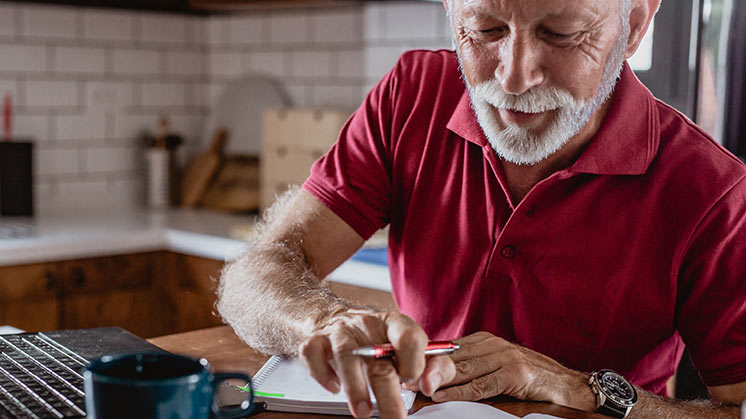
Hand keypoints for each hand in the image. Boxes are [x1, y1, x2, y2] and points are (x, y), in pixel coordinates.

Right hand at [298, 310, 428, 417]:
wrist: (337, 319)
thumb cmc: (378, 340)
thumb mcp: (410, 348)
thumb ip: (432, 366)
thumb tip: (430, 385)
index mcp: (395, 324)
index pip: (409, 337)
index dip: (414, 362)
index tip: (413, 382)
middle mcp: (367, 324)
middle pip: (378, 357)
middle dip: (388, 393)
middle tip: (395, 417)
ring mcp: (339, 331)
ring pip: (345, 354)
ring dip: (355, 387)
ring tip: (363, 412)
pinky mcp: (316, 340)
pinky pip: (313, 353)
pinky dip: (322, 373)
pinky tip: (334, 387)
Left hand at [405, 331, 596, 411]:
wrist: (570, 385)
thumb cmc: (530, 378)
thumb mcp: (496, 368)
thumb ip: (470, 368)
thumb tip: (435, 376)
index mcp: (484, 341)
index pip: (447, 347)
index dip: (423, 358)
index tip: (400, 365)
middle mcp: (492, 345)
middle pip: (451, 356)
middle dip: (424, 367)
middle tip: (400, 376)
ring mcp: (505, 357)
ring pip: (463, 369)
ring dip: (436, 378)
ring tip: (413, 385)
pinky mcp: (516, 374)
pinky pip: (481, 385)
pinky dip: (459, 391)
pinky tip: (440, 395)